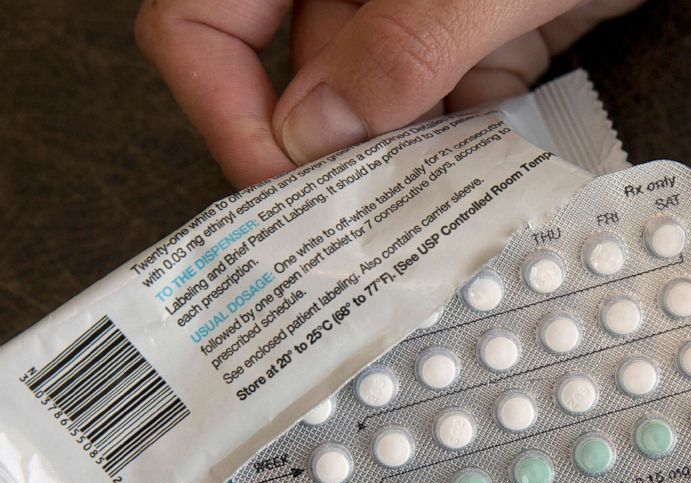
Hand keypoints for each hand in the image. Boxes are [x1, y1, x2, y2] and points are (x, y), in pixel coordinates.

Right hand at [135, 0, 641, 186]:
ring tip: (428, 230)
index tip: (280, 187)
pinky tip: (478, 190)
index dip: (224, 109)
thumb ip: (404, 43)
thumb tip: (314, 133)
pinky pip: (445, 109)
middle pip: (296, 84)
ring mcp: (414, 10)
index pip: (203, 21)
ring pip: (374, 112)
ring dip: (401, 172)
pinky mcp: (476, 37)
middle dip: (328, 166)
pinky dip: (460, 153)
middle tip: (361, 241)